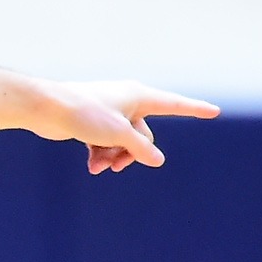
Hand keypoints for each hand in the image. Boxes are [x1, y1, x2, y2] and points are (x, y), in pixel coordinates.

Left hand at [37, 81, 219, 174]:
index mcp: (138, 95)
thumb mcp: (119, 133)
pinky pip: (107, 143)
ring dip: (114, 157)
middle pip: (144, 135)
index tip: (215, 111)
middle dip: (132, 153)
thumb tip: (157, 160)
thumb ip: (140, 147)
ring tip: (100, 166)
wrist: (46, 108)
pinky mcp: (93, 124)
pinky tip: (93, 166)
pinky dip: (102, 155)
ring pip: (124, 143)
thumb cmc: (83, 113)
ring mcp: (109, 113)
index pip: (174, 104)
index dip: (195, 109)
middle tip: (117, 163)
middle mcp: (126, 102)